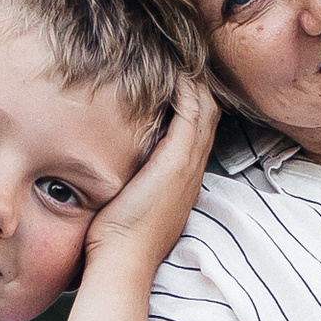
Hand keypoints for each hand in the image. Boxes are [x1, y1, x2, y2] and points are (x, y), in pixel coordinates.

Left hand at [84, 78, 219, 277]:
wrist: (123, 262)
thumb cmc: (116, 240)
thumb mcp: (129, 205)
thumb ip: (129, 184)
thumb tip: (111, 172)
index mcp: (182, 180)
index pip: (198, 131)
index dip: (192, 103)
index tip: (175, 82)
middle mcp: (191, 171)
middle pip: (209, 115)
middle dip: (198, 86)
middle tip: (180, 60)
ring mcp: (187, 165)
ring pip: (205, 110)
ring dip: (193, 82)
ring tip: (177, 59)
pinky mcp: (177, 161)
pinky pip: (191, 113)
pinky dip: (186, 90)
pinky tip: (173, 73)